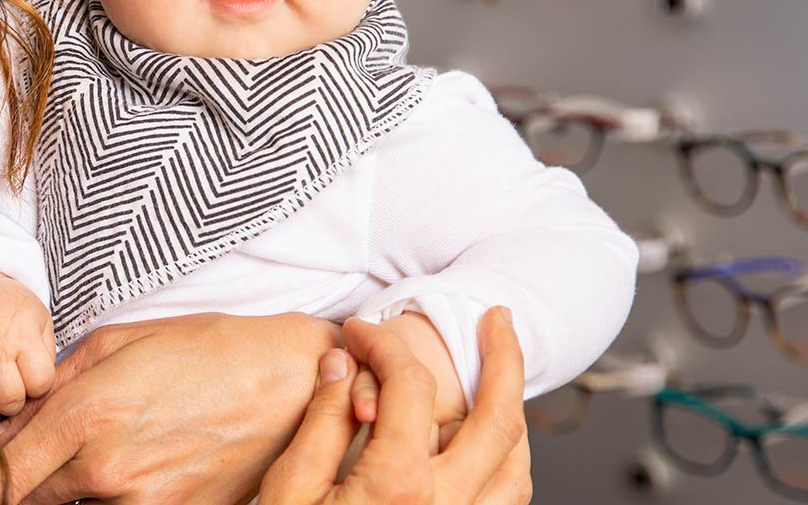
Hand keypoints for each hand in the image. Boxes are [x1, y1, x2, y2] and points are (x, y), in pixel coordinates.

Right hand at [0, 260, 54, 418]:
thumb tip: (43, 385)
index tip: (28, 372)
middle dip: (15, 396)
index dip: (38, 383)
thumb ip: (46, 349)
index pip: (42, 381)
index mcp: (24, 330)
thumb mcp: (35, 315)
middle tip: (7, 380)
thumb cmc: (1, 304)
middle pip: (14, 399)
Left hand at [0, 311, 343, 504]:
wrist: (290, 382)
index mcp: (85, 418)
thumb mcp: (116, 345)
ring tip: (106, 450)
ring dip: (70, 490)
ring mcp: (142, 503)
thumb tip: (13, 417)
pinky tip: (131, 468)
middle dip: (13, 488)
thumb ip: (55, 385)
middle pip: (28, 501)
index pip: (1, 474)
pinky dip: (112, 498)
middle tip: (16, 467)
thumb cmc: (205, 351)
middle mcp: (106, 471)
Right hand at [257, 308, 531, 504]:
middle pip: (499, 420)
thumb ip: (321, 422)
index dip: (383, 344)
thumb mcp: (288, 488)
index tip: (361, 332)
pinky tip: (489, 451)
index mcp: (399, 484)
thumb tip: (339, 365)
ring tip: (502, 382)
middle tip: (499, 321)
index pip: (410, 385)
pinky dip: (509, 466)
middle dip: (504, 359)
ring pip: (519, 468)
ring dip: (515, 416)